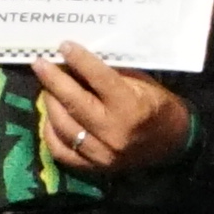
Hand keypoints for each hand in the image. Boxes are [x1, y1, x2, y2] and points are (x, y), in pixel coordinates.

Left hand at [33, 46, 194, 177]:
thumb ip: (111, 74)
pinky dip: (51, 131)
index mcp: (131, 107)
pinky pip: (61, 150)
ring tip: (46, 88)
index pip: (99, 78)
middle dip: (53, 80)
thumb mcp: (141, 83)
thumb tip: (77, 60)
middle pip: (74, 102)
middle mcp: (114, 131)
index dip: (79, 60)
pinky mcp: (94, 167)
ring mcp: (102, 153)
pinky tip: (50, 117)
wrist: (173, 143)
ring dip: (50, 103)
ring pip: (63, 125)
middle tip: (40, 64)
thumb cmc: (158, 106)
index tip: (63, 46)